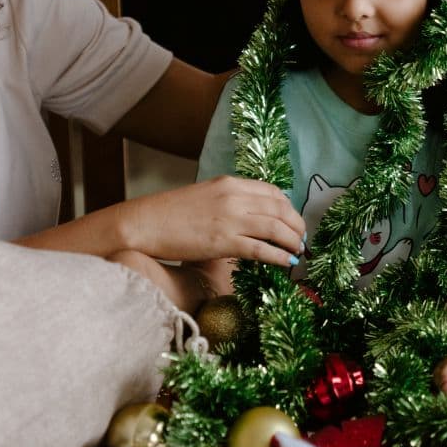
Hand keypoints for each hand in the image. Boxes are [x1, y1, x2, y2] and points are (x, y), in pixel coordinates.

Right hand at [119, 175, 304, 267]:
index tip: (293, 221)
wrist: (143, 223)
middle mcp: (234, 197)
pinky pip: (261, 249)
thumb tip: (250, 218)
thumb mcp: (204, 197)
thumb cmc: (169, 214)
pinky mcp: (223, 242)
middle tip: (302, 239)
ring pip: (276, 228)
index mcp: (229, 183)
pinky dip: (278, 256)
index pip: (272, 192)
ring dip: (292, 241)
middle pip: (280, 209)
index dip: (289, 208)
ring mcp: (230, 219)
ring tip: (299, 251)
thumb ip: (228, 202)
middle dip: (297, 225)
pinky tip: (286, 263)